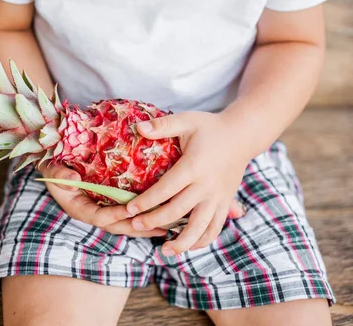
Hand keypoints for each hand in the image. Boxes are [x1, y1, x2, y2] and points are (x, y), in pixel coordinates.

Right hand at [39, 163, 166, 237]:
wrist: (53, 165)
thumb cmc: (52, 168)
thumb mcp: (51, 170)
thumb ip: (59, 175)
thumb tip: (72, 181)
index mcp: (80, 209)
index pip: (100, 217)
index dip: (116, 215)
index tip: (132, 211)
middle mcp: (93, 213)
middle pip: (118, 226)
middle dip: (139, 228)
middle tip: (161, 227)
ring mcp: (102, 211)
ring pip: (126, 224)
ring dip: (146, 226)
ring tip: (169, 226)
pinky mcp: (110, 206)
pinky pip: (128, 215)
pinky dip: (144, 215)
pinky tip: (162, 213)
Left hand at [127, 111, 249, 255]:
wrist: (243, 135)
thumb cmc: (209, 126)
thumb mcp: (186, 120)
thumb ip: (162, 125)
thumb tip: (137, 127)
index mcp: (194, 166)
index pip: (166, 189)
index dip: (146, 201)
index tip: (129, 209)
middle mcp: (207, 186)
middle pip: (178, 211)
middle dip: (154, 221)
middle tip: (134, 226)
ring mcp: (218, 197)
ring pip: (200, 227)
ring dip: (182, 242)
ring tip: (164, 251)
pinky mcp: (226, 203)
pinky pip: (215, 227)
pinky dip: (202, 240)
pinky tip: (187, 247)